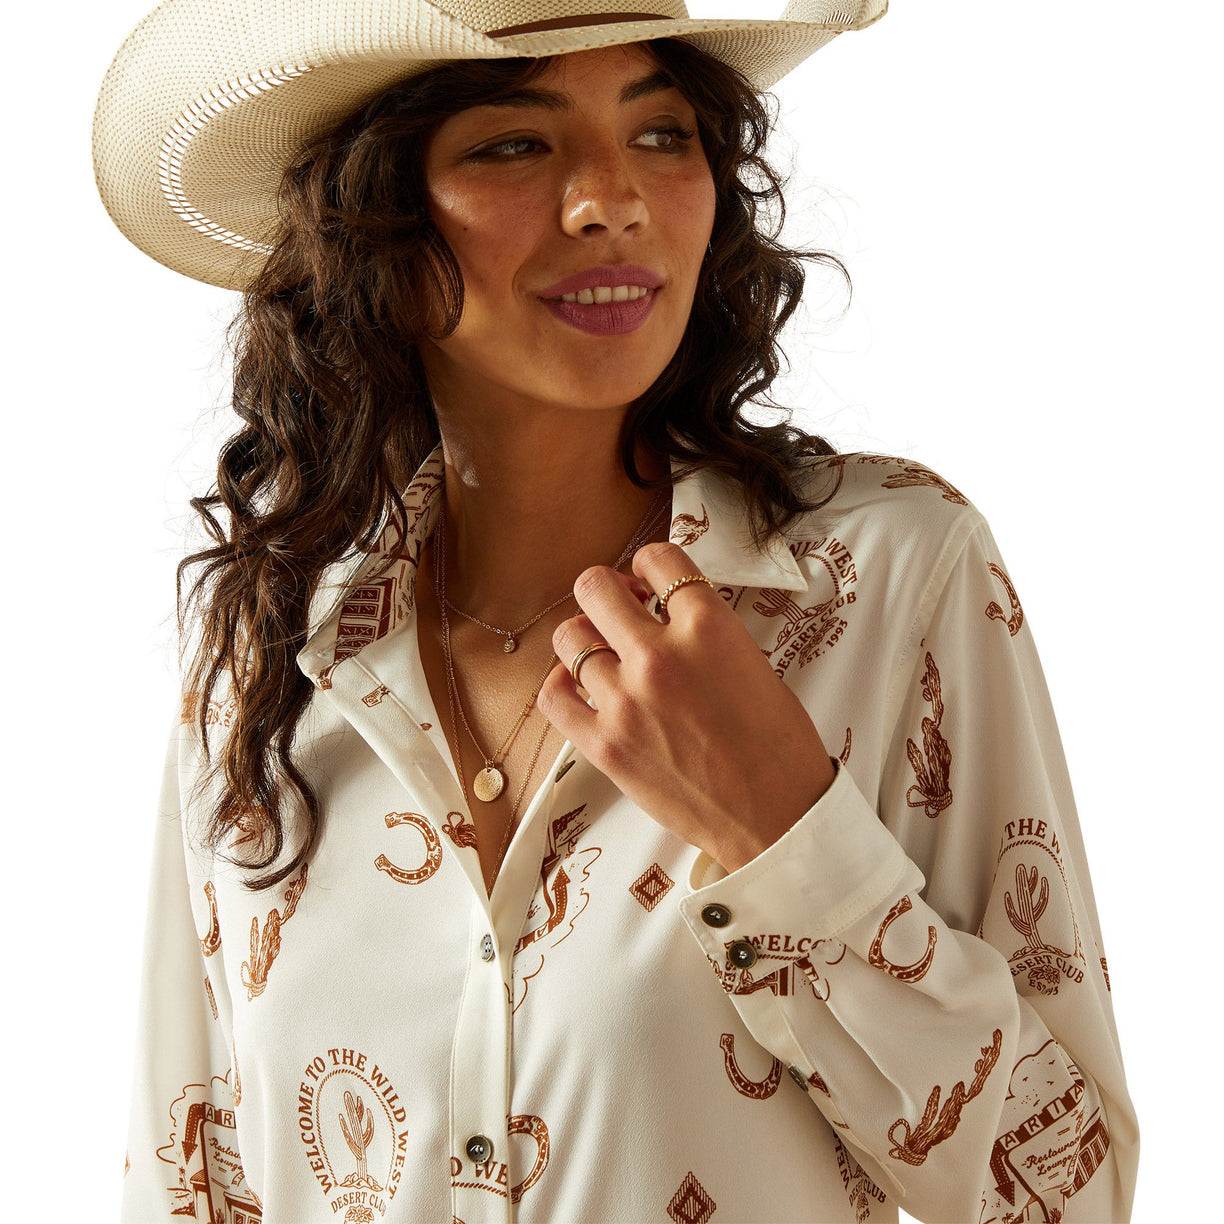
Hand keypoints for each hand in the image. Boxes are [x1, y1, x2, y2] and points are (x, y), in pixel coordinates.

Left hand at [536, 542, 835, 871]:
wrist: (778, 817)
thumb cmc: (778, 747)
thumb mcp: (754, 663)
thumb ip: (705, 631)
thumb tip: (667, 613)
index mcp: (709, 627)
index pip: (658, 558)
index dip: (649, 564)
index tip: (649, 578)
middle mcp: (660, 656)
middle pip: (595, 587)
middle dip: (606, 589)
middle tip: (621, 607)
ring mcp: (625, 701)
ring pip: (570, 637)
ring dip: (586, 636)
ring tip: (605, 651)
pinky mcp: (604, 744)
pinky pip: (553, 696)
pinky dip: (561, 683)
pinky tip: (580, 685)